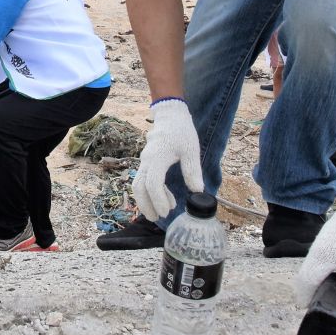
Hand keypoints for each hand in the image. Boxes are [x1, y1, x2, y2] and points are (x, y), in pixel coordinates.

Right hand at [132, 98, 203, 220]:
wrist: (170, 116)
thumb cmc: (181, 132)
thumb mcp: (191, 150)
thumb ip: (192, 171)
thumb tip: (197, 191)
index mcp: (157, 158)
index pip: (153, 183)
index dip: (159, 200)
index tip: (168, 211)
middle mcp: (147, 161)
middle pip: (139, 186)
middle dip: (146, 205)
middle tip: (156, 218)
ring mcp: (145, 161)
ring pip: (138, 184)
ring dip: (145, 200)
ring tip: (160, 212)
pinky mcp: (147, 162)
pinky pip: (143, 179)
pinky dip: (149, 192)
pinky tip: (164, 198)